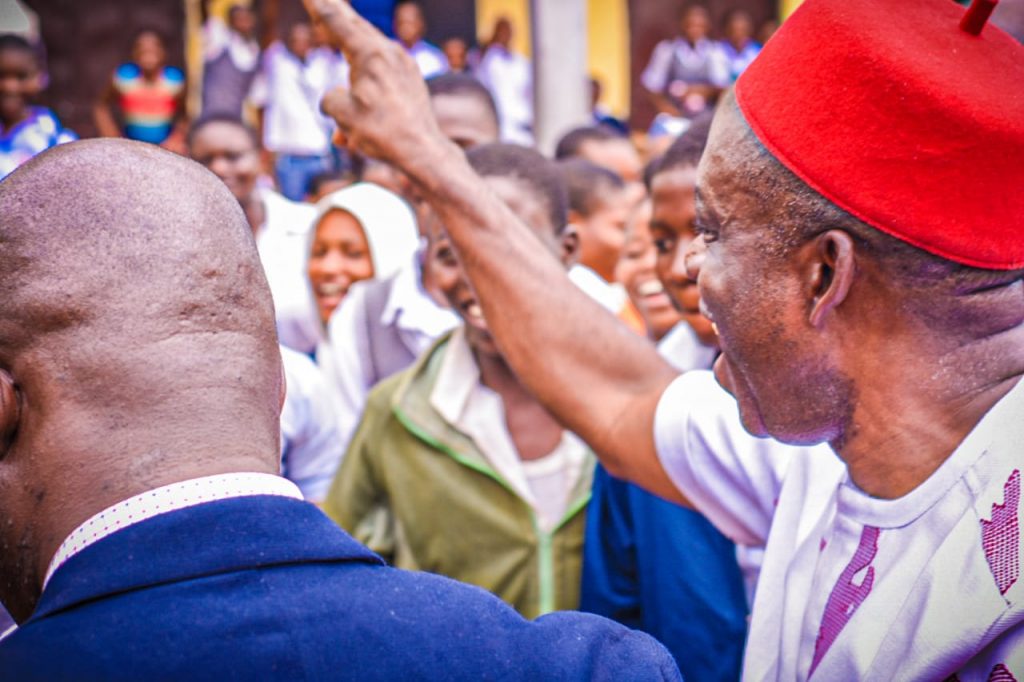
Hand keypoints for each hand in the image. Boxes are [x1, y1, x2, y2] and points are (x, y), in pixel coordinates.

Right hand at [302, 0, 449, 170]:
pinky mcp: (411, 80)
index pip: (337, 22)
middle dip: (337, 11)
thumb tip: (336, 98)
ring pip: (370, 48)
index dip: (319, 6)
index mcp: (369, 54)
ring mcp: (403, 65)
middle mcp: (389, 53)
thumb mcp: (342, 115)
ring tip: (342, 21)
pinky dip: (366, 79)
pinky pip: (383, 72)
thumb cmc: (382, 132)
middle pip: (355, 25)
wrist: (423, 151)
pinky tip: (360, 101)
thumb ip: (330, 99)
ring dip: (351, 45)